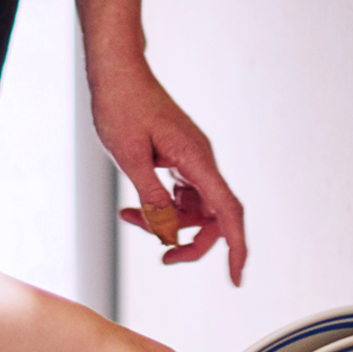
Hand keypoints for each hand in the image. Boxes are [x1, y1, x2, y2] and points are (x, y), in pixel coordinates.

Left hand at [92, 59, 247, 286]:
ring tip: (130, 217)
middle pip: (214, 217)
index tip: (235, 277)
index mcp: (196, 159)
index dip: (235, 247)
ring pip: (194, 208)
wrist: (117, 73)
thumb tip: (169, 230)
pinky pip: (181, 194)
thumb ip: (152, 197)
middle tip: (163, 257)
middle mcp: (201, 161)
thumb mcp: (129, 158)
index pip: (228, 211)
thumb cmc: (121, 107)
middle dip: (191, 241)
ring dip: (167, 222)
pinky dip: (161, 207)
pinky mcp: (180, 158)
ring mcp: (192, 159)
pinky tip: (134, 208)